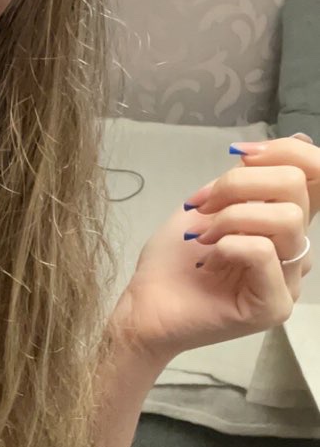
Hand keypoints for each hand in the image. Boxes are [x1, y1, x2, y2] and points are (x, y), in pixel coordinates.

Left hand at [114, 133, 316, 363]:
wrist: (143, 307)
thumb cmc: (173, 259)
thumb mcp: (210, 203)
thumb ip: (252, 180)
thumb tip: (298, 139)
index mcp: (284, 223)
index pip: (318, 175)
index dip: (287, 151)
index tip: (239, 155)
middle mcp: (294, 250)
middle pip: (297, 186)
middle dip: (239, 183)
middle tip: (201, 206)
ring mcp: (289, 280)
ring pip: (285, 219)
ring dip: (230, 217)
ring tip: (200, 237)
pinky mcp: (273, 306)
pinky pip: (263, 253)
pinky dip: (228, 245)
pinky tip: (205, 261)